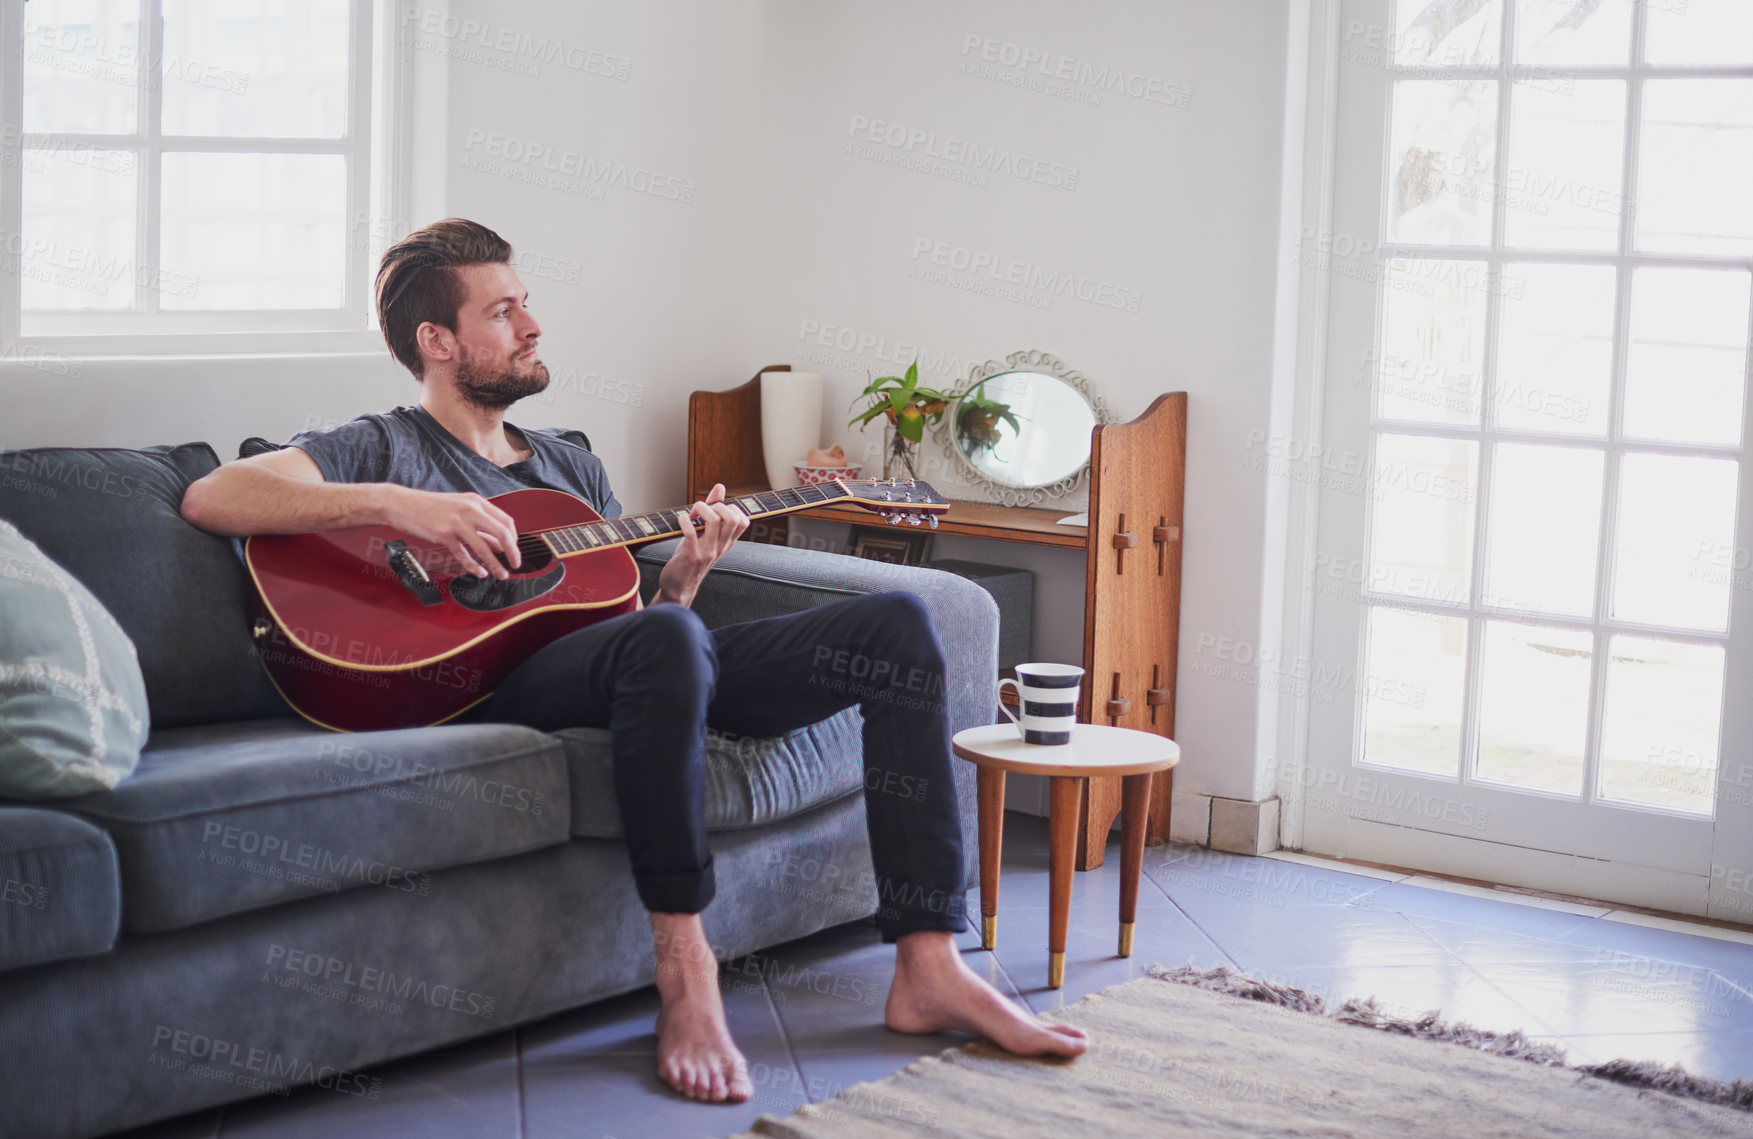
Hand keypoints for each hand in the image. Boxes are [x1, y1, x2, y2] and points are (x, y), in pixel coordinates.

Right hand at [381, 485, 521, 580]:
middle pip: (502, 533)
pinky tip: (480, 573)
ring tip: (501, 574)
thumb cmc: (430, 507)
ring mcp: (456, 522)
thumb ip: (480, 525)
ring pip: (484, 548)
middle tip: (516, 564)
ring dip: (496, 565)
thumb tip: (499, 544)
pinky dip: (474, 567)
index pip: (506, 521)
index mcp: (476, 501)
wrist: (401, 503)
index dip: (514, 538)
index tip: (513, 550)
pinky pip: (464, 555)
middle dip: (513, 552)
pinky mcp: (443, 534)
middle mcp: (470, 510)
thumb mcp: (459, 509)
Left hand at [655, 483, 747, 606]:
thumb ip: (713, 511)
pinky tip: (680, 520)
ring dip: (701, 509)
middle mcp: (720, 547)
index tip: (714, 510)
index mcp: (726, 543)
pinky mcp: (691, 555)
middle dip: (717, 505)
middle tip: (702, 510)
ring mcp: (707, 551)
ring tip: (692, 514)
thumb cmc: (691, 558)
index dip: (730, 508)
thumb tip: (720, 486)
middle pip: (733, 518)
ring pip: (715, 521)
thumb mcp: (705, 536)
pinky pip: (691, 531)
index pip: (744, 520)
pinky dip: (684, 520)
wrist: (679, 588)